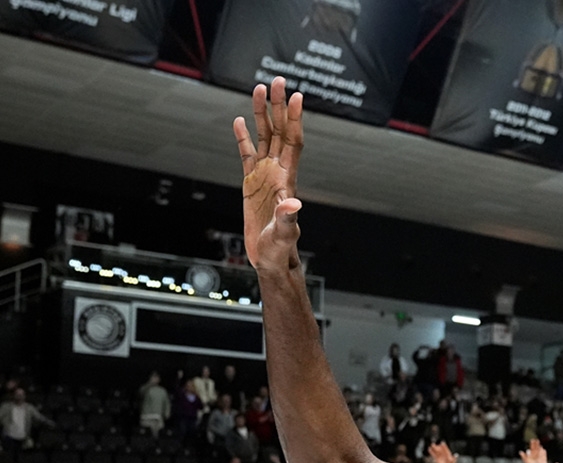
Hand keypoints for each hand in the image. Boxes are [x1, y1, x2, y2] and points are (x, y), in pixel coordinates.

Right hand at [234, 78, 304, 274]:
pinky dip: (244, 137)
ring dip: (263, 114)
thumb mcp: (284, 234)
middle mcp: (278, 172)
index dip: (294, 120)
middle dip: (279, 106)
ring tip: (260, 88)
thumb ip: (287, 218)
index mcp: (287, 179)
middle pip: (279, 132)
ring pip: (264, 138)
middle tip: (278, 79)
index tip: (297, 97)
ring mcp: (264, 176)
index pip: (293, 142)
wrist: (270, 259)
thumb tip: (292, 203)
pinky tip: (240, 120)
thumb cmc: (280, 249)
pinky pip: (247, 154)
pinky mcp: (251, 183)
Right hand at [428, 441, 457, 462]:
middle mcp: (444, 455)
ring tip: (431, 444)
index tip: (442, 443)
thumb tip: (456, 455)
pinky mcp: (437, 459)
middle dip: (437, 447)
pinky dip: (432, 452)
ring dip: (434, 448)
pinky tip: (429, 449)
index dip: (444, 447)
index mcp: (448, 455)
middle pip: (441, 450)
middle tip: (434, 444)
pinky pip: (434, 455)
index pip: (446, 450)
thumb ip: (454, 459)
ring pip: (437, 452)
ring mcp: (441, 457)